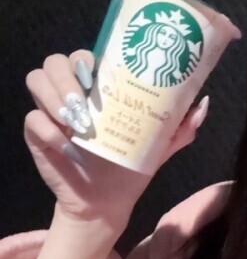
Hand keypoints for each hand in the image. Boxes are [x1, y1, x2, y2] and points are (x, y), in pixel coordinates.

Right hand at [24, 50, 208, 232]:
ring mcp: (53, 113)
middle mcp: (74, 96)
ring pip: (37, 79)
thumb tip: (203, 102)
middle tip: (86, 100)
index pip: (86, 56)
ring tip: (77, 121)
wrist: (107, 202)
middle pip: (56, 61)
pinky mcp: (37, 134)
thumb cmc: (131, 168)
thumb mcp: (161, 147)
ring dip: (54, 94)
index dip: (88, 57)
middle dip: (68, 76)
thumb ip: (182, 127)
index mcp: (101, 91)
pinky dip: (47, 128)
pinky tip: (67, 144)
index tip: (99, 71)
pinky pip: (31, 118)